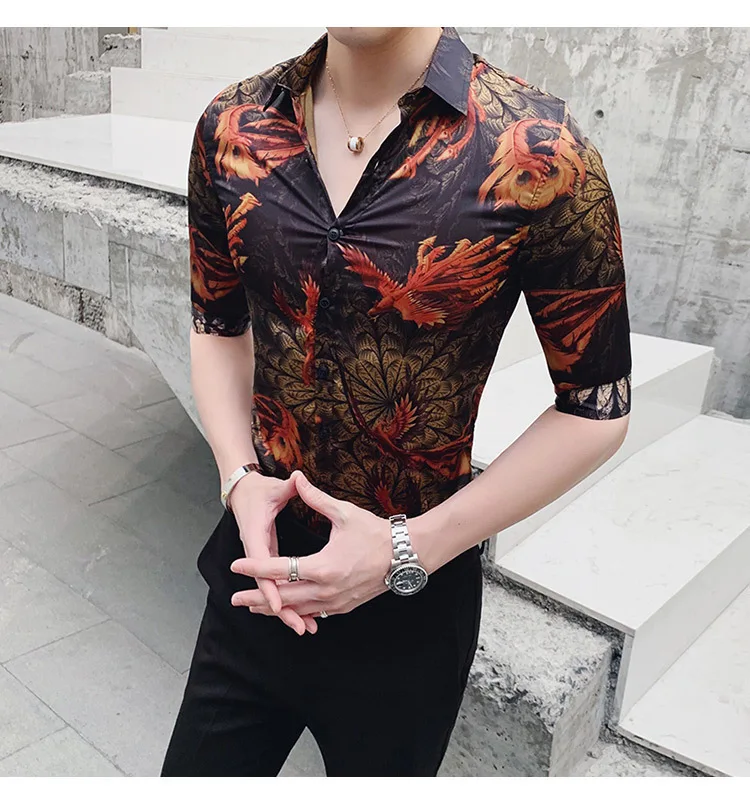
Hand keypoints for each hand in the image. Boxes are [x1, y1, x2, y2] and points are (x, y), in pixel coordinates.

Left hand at [230, 470, 392, 619]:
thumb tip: (298, 478)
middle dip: (257, 598)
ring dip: (275, 609)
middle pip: (284, 597)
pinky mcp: (344, 606)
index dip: (255, 568)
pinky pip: (315, 613)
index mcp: (324, 566)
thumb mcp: (344, 513)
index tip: (235, 568)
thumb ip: (316, 499)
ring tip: (253, 607)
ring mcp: (336, 602)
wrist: (406, 556)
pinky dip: (297, 612)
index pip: (280, 569)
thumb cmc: (376, 533)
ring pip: (298, 609)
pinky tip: (287, 611)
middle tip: (234, 598)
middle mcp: (327, 589)